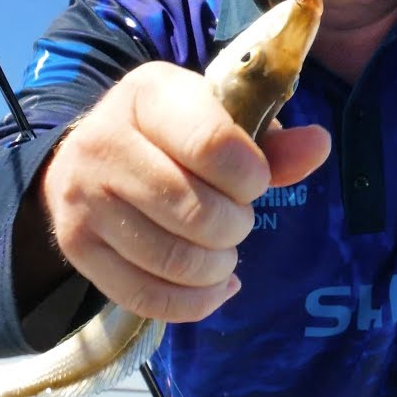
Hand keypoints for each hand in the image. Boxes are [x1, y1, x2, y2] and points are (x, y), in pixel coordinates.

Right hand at [36, 61, 330, 322]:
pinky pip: (145, 296)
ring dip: (217, 267)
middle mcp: (104, 142)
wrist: (85, 155)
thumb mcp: (219, 119)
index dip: (250, 176)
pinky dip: (194, 302)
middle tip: (237, 218)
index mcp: (148, 94)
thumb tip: (320, 145)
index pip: (212, 145)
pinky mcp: (76, 247)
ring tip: (223, 251)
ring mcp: (83, 198)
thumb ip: (272, 141)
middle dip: (235, 225)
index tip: (254, 182)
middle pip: (194, 211)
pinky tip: (214, 286)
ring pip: (172, 259)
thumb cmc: (172, 133)